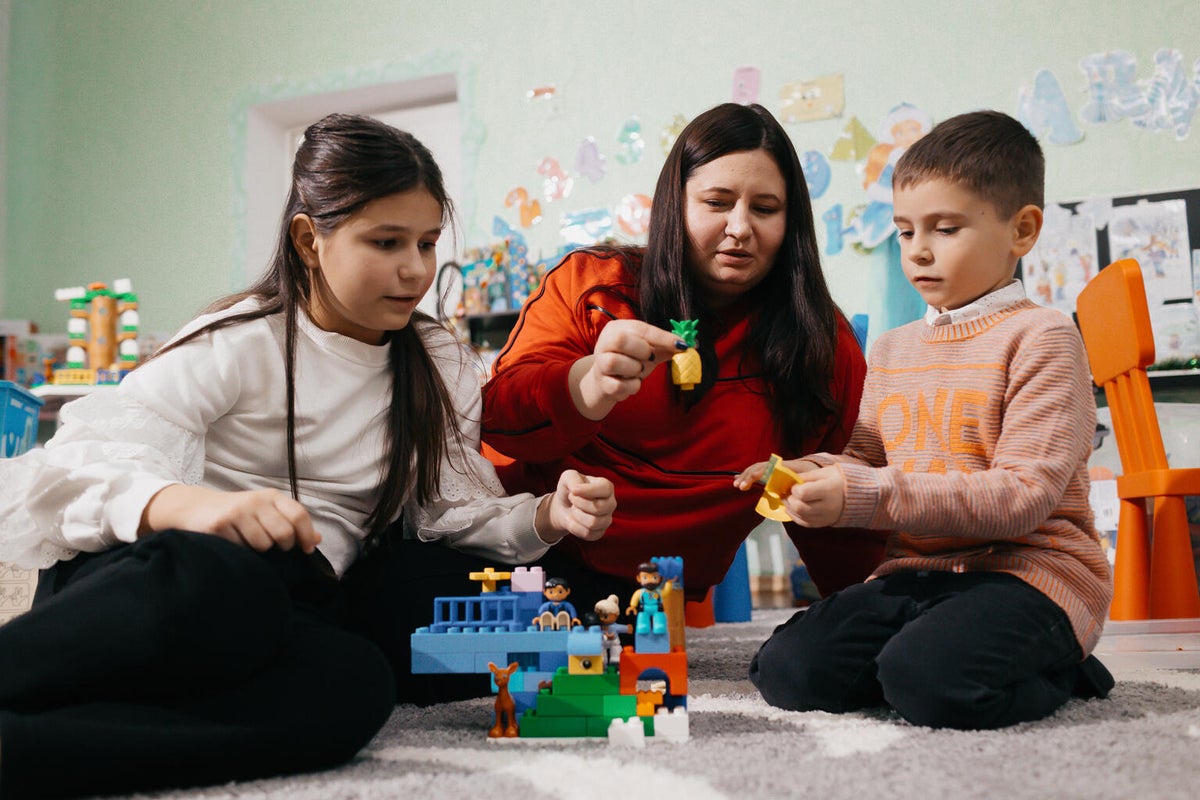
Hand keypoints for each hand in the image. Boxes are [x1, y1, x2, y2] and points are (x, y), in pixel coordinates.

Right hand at [140, 484, 321, 553]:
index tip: (306, 549)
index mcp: (271, 496)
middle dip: (283, 546)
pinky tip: (232, 542)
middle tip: (274, 548)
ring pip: (263, 544)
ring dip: (259, 550)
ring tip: (249, 542)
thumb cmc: (238, 514)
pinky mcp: (219, 525)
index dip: (307, 535)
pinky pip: (240, 548)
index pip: (298, 515)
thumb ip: (291, 523)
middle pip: (283, 533)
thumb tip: (318, 539)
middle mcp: (256, 501)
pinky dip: (240, 551)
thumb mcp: (266, 512)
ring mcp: (237, 512)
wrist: (195, 508)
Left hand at [535, 470, 616, 543]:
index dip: (587, 491)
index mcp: (607, 487)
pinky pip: (588, 534)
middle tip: (572, 499)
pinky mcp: (600, 532)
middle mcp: (611, 503)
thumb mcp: (568, 477)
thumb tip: (576, 489)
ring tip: (574, 509)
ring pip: (593, 523)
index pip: (604, 489)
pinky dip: (575, 527)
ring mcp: (607, 519)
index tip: (573, 491)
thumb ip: (572, 478)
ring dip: (576, 516)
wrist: (564, 506)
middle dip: (579, 504)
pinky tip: (573, 520)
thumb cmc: (570, 489)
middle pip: (598, 508)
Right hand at [568, 320, 688, 419]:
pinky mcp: (601, 383)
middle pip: (621, 340)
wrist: (607, 381)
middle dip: (642, 351)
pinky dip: (631, 387)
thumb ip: (667, 347)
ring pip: (614, 362)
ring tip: (638, 371)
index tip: (682, 345)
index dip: (663, 337)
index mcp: (617, 328)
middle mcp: (604, 342)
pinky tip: (632, 384)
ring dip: (635, 369)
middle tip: (649, 358)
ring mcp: (600, 364)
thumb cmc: (630, 361)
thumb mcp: (648, 350)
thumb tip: (691, 345)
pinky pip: (617, 385)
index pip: (641, 329)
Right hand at [733, 457, 817, 490]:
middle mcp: (777, 465)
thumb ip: (796, 489)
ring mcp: (773, 466)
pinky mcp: (771, 470)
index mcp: (785, 467)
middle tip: (739, 486)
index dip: (754, 476)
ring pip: (756, 468)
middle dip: (747, 476)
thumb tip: (785, 495)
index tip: (745, 485)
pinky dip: (747, 474)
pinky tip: (738, 479)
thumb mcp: (806, 483)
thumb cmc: (809, 477)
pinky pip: (757, 470)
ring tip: (736, 484)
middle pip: (758, 467)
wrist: (812, 468)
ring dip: (745, 475)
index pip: (766, 469)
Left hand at [781, 465, 845, 527]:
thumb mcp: (826, 472)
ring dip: (790, 507)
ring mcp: (826, 517)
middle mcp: (828, 506)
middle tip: (790, 493)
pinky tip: (792, 509)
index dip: (794, 489)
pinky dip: (795, 516)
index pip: (803, 493)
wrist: (862, 495)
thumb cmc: (842, 480)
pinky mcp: (825, 523)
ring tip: (790, 499)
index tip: (795, 485)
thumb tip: (789, 479)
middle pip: (799, 507)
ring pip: (800, 516)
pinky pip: (805, 523)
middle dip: (790, 499)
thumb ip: (807, 476)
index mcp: (828, 489)